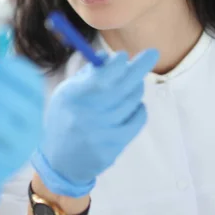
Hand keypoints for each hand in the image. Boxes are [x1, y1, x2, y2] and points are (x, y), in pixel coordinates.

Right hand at [31, 49, 158, 197]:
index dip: (117, 64)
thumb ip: (88, 75)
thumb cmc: (66, 118)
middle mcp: (87, 115)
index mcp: (73, 98)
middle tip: (152, 53)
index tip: (124, 56)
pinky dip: (139, 108)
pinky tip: (133, 106)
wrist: (62, 161)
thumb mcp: (67, 93)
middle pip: (122, 86)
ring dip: (136, 88)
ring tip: (131, 86)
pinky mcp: (114, 146)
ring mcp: (103, 132)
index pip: (101, 77)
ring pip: (132, 101)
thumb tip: (110, 57)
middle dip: (140, 66)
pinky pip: (137, 119)